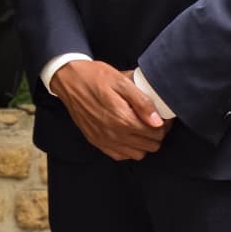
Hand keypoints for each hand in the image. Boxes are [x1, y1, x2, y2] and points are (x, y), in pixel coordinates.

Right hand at [51, 60, 167, 160]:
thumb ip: (141, 101)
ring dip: (143, 143)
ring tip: (140, 127)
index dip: (164, 124)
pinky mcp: (96, 141)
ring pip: (138, 154)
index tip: (162, 116)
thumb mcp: (120, 81)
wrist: (67, 79)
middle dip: (156, 134)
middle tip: (153, 120)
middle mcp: (114, 134)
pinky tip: (127, 134)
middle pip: (150, 145)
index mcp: (122, 118)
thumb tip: (158, 121)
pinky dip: (128, 149)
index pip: (156, 132)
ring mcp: (104, 140)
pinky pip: (120, 155)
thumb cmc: (94, 76)